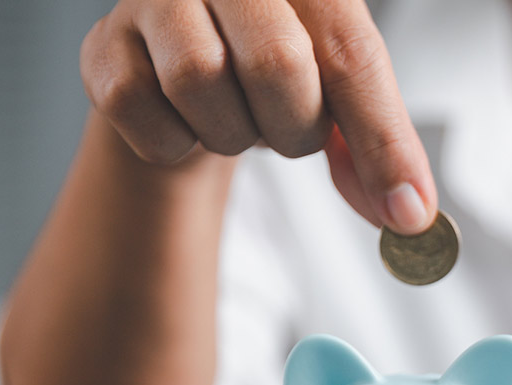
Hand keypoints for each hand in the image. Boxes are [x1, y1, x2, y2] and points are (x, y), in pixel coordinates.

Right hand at [80, 0, 434, 232]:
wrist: (182, 67)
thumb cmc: (270, 71)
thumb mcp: (340, 99)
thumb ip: (376, 150)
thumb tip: (409, 214)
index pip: (352, 53)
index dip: (383, 141)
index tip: (406, 213)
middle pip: (277, 62)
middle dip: (296, 128)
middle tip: (288, 129)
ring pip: (200, 80)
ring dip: (234, 134)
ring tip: (238, 118)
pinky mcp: (102, 44)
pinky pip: (141, 110)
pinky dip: (175, 143)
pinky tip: (188, 122)